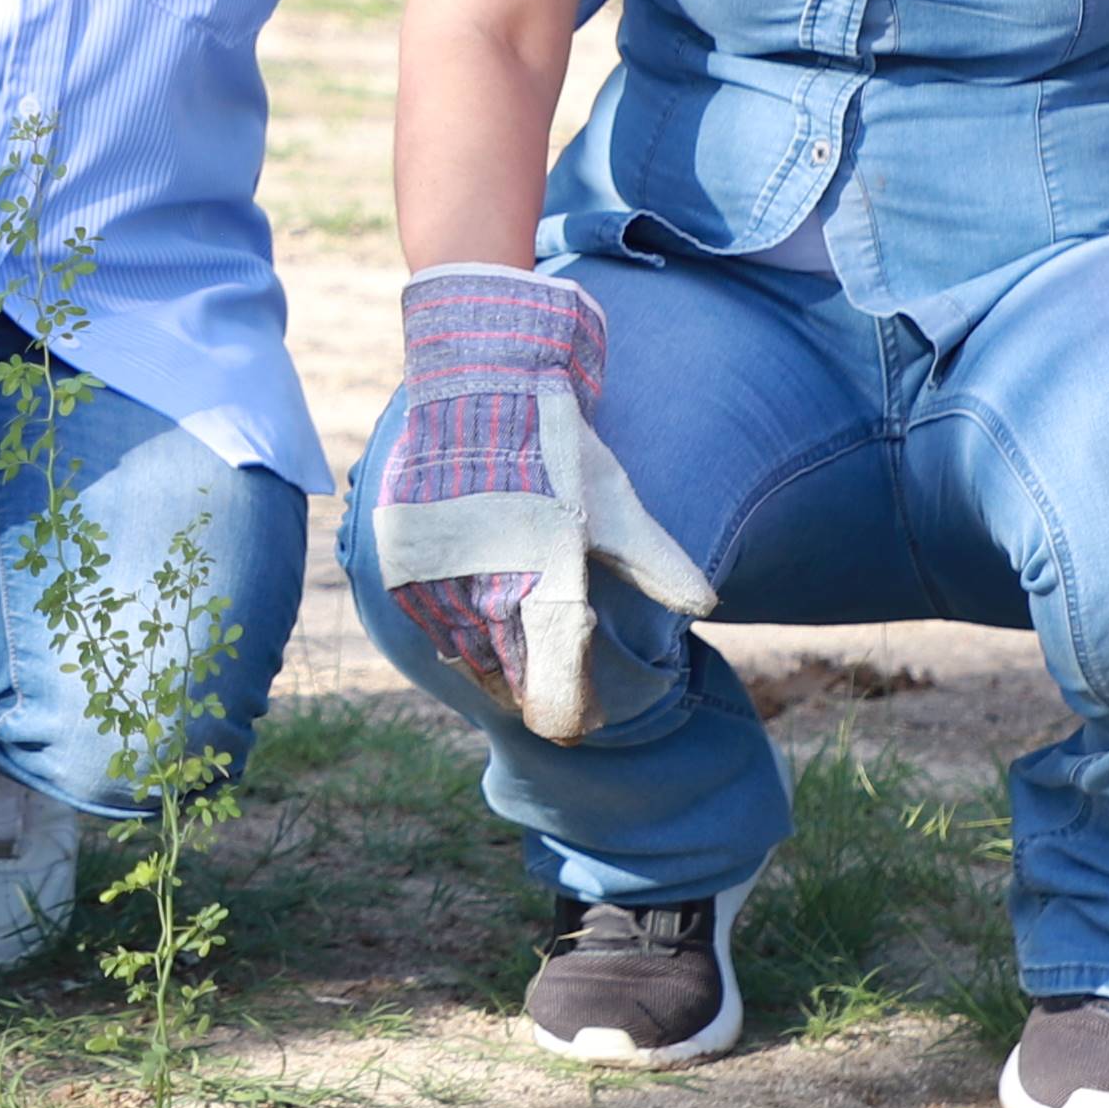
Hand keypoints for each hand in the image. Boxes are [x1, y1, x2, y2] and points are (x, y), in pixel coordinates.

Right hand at [362, 263, 714, 738]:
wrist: (477, 380)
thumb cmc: (556, 445)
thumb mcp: (612, 499)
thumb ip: (654, 558)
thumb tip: (706, 603)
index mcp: (544, 574)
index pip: (555, 668)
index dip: (567, 705)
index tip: (580, 727)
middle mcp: (485, 581)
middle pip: (506, 671)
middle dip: (529, 693)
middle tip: (550, 710)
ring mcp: (437, 571)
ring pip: (461, 651)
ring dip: (488, 672)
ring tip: (510, 684)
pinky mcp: (402, 557)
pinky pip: (426, 619)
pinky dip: (448, 639)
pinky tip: (466, 646)